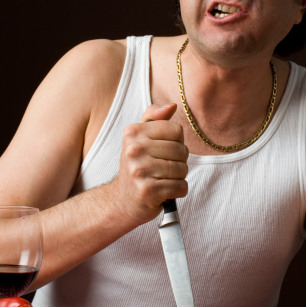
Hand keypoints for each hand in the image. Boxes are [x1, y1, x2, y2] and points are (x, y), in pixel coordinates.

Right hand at [112, 103, 188, 225]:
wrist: (122, 200)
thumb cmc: (137, 166)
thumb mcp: (140, 138)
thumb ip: (154, 118)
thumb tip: (171, 106)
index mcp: (133, 132)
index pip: (176, 130)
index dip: (177, 142)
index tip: (164, 151)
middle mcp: (133, 149)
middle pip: (182, 150)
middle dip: (180, 162)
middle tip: (164, 168)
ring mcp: (139, 171)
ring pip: (183, 169)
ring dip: (179, 177)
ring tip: (164, 179)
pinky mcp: (147, 191)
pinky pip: (180, 187)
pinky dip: (178, 191)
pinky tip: (165, 191)